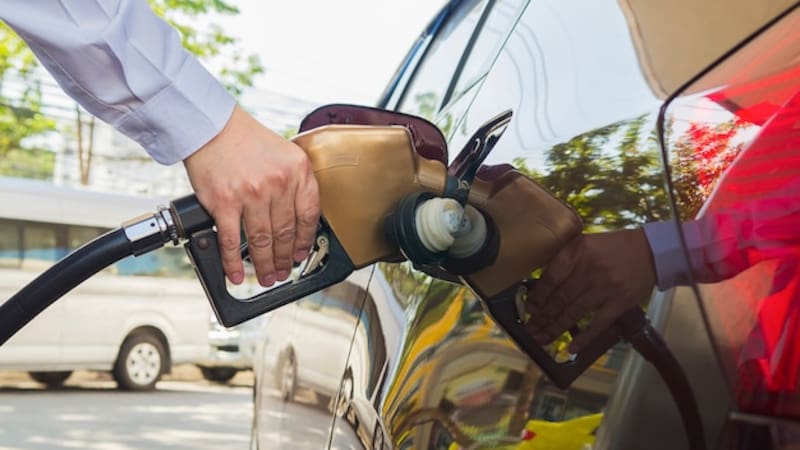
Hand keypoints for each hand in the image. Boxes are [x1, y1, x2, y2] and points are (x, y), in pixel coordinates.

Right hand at [183, 105, 319, 286]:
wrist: (211, 126)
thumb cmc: (245, 139)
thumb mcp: (285, 154)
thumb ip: (294, 183)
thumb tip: (297, 220)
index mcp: (298, 170)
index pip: (309, 215)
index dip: (305, 241)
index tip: (301, 254)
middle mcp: (278, 183)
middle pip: (286, 233)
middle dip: (285, 259)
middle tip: (284, 271)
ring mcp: (252, 194)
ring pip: (262, 241)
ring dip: (265, 265)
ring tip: (266, 277)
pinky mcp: (225, 203)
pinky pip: (231, 241)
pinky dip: (234, 263)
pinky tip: (237, 274)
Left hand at [524, 229, 655, 352]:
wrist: (651, 251)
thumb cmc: (612, 248)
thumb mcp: (584, 244)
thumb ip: (564, 261)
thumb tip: (541, 287)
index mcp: (577, 251)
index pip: (551, 278)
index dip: (537, 296)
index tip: (529, 309)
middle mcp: (589, 269)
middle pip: (560, 298)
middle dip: (542, 317)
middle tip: (530, 330)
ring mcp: (605, 287)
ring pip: (574, 312)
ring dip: (555, 328)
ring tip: (541, 338)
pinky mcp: (620, 303)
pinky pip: (598, 324)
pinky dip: (584, 338)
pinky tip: (571, 349)